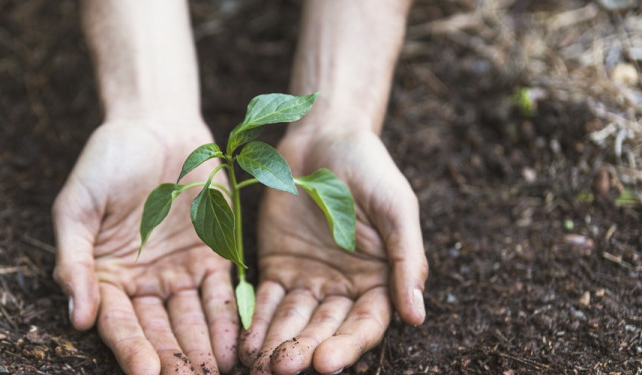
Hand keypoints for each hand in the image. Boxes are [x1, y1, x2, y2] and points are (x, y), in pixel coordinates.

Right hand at [52, 119, 237, 374]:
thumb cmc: (106, 161)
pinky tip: (238, 342)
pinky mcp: (215, 253)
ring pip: (194, 318)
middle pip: (160, 329)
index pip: (121, 323)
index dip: (132, 349)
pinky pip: (223, 291)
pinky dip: (230, 317)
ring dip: (204, 347)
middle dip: (174, 359)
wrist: (154, 122)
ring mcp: (182, 270)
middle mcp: (145, 282)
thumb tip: (78, 316)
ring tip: (216, 372)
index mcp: (107, 276)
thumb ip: (73, 260)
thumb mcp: (77, 206)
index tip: (144, 373)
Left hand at [239, 128, 427, 374]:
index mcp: (379, 279)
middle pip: (325, 328)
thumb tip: (418, 316)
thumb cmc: (370, 169)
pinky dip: (257, 320)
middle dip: (305, 349)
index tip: (327, 361)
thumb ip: (407, 261)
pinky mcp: (277, 266)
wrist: (325, 136)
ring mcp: (309, 278)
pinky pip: (267, 299)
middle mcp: (343, 287)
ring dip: (278, 342)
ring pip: (293, 320)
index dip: (348, 345)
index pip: (365, 323)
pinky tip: (245, 340)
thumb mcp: (397, 209)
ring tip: (260, 363)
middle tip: (284, 368)